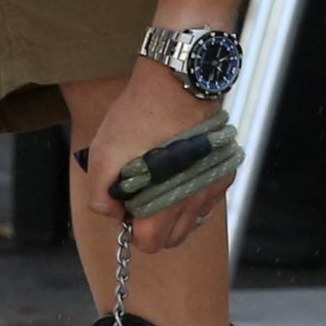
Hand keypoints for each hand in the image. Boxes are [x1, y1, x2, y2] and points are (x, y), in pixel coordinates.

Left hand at [84, 64, 232, 253]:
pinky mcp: (224, 171)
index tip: (128, 203)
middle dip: (153, 225)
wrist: (177, 83)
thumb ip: (100, 194)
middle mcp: (196, 200)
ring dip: (173, 212)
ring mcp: (213, 187)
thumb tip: (114, 213)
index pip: (150, 243)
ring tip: (159, 183)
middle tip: (142, 194)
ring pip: (191, 222)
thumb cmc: (138, 118)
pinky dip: (191, 196)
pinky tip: (178, 173)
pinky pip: (206, 200)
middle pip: (171, 239)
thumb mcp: (103, 154)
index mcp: (167, 201)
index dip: (133, 227)